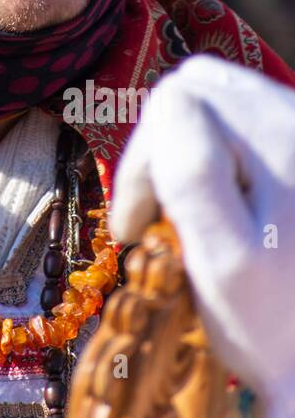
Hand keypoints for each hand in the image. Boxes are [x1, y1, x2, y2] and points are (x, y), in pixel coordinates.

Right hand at [110, 55, 294, 417]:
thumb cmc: (279, 327)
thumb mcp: (226, 262)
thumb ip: (192, 174)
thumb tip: (168, 104)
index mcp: (281, 140)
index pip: (175, 100)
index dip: (140, 164)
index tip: (138, 230)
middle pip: (196, 91)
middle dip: (159, 153)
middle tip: (154, 223)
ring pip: (217, 102)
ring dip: (185, 152)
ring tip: (186, 215)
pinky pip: (241, 123)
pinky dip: (216, 158)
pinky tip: (220, 208)